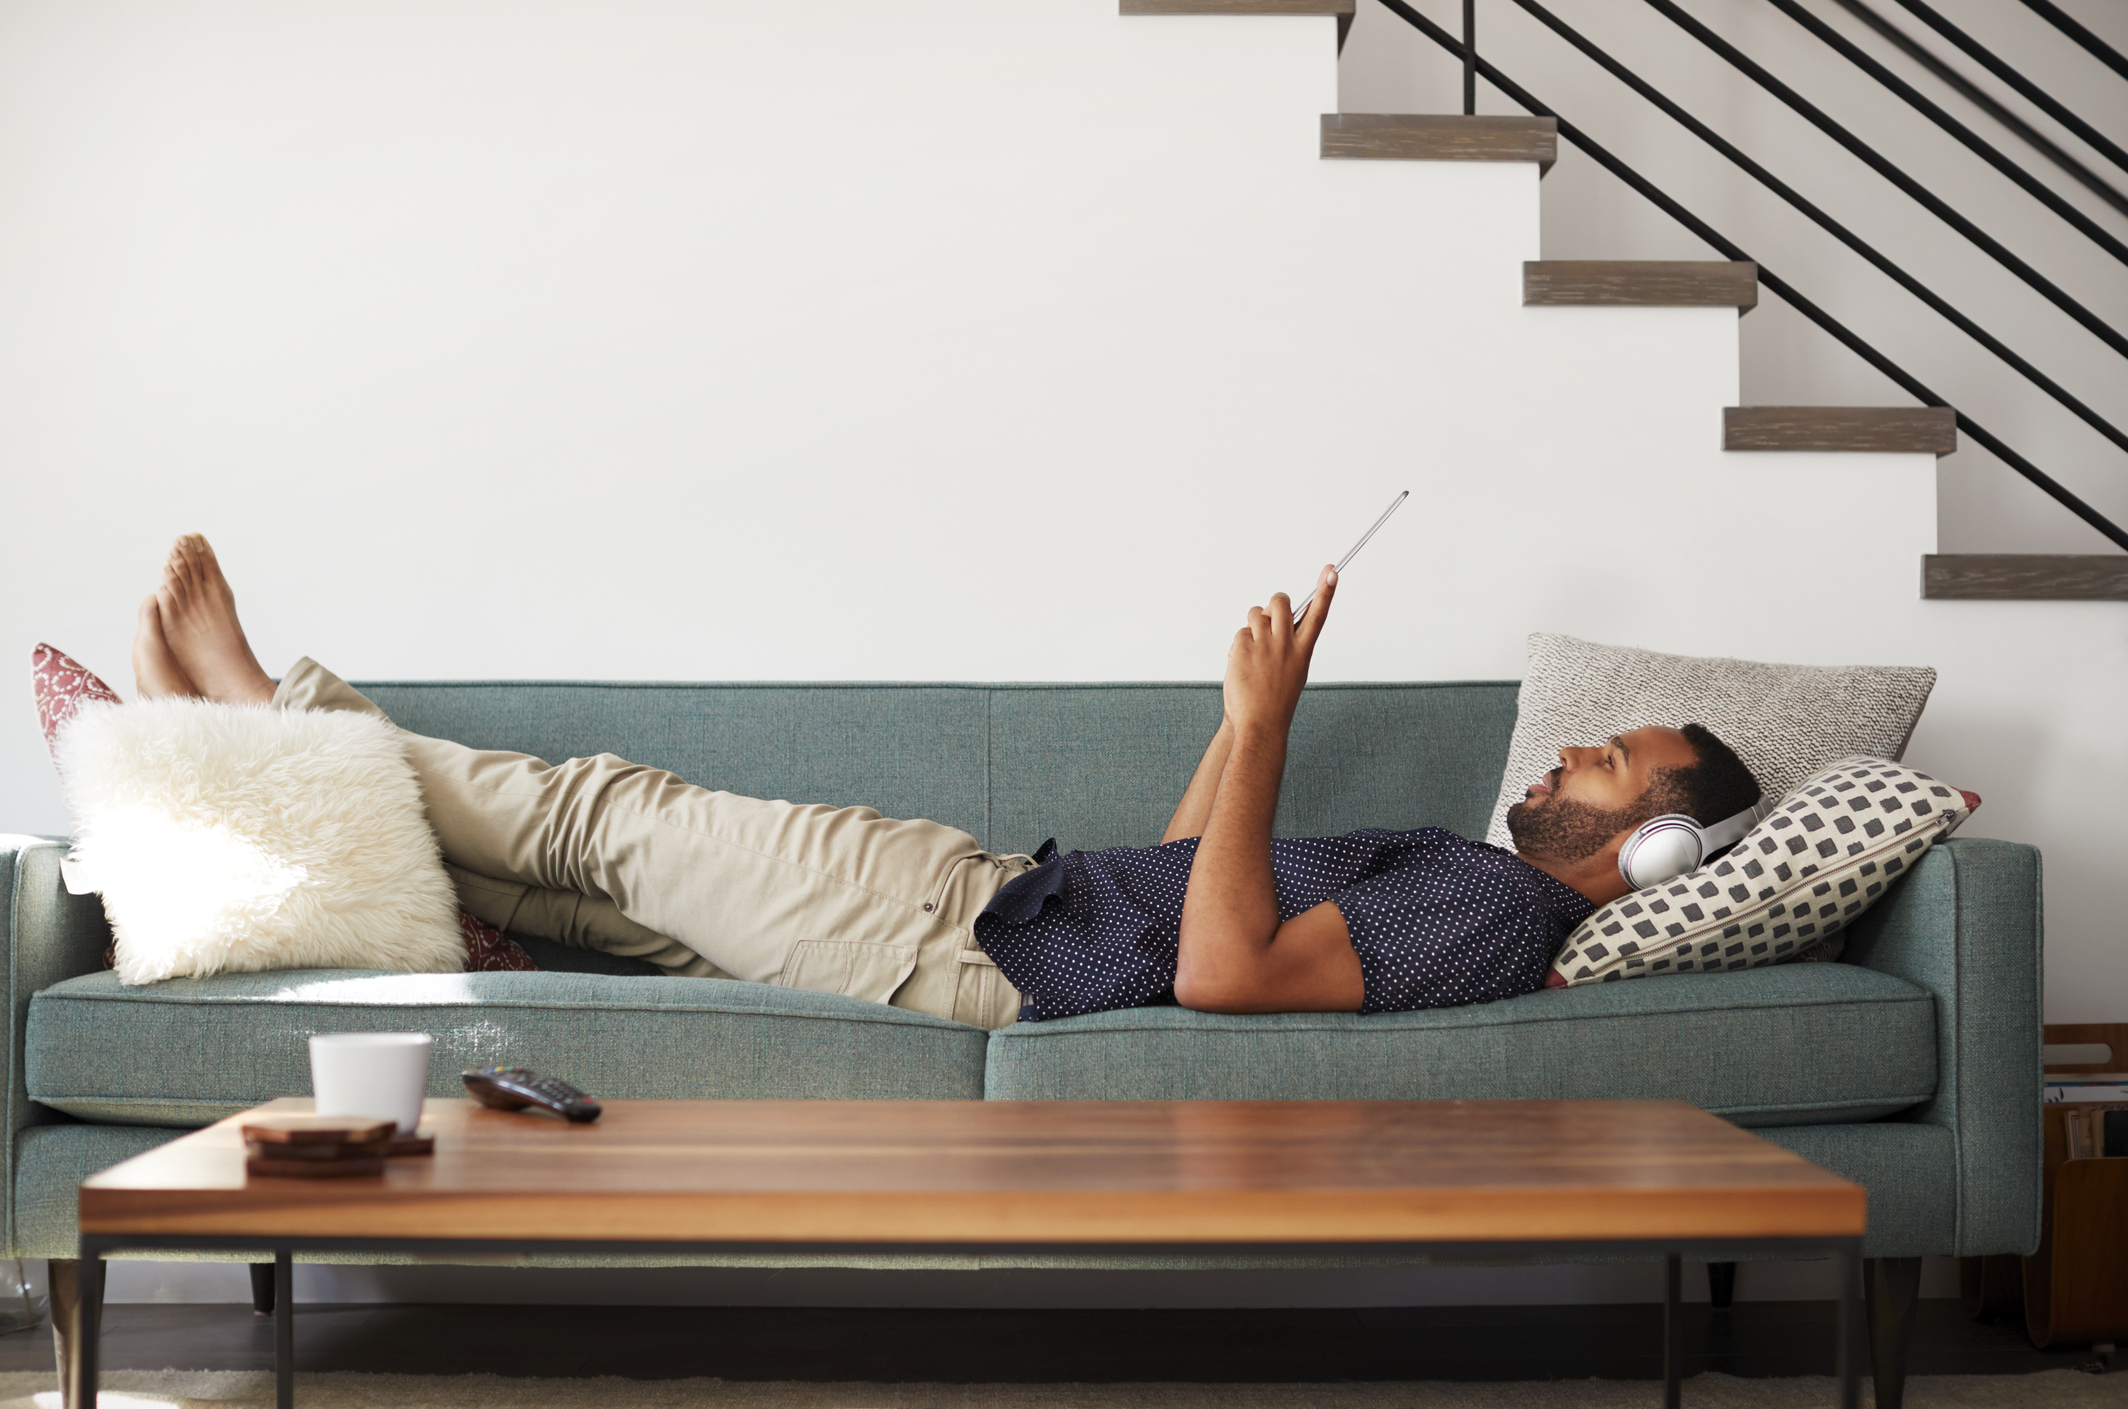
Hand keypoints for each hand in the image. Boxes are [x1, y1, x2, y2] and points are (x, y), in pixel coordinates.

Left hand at [1222, 564, 1335, 734]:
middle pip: (1280, 603)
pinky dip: (1240, 644)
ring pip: (1256, 614)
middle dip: (1274, 603)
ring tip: (1255, 648)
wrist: (1259, 723)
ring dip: (1253, 624)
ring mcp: (1264, 644)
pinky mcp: (1243, 647)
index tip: (1331, 570)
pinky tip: (1243, 663)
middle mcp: (1286, 644)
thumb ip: (1287, 643)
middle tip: (1269, 615)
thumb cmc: (1275, 699)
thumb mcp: (1292, 670)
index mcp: (1303, 650)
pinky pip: (1241, 632)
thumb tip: (1270, 618)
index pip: (1317, 614)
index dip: (1325, 590)